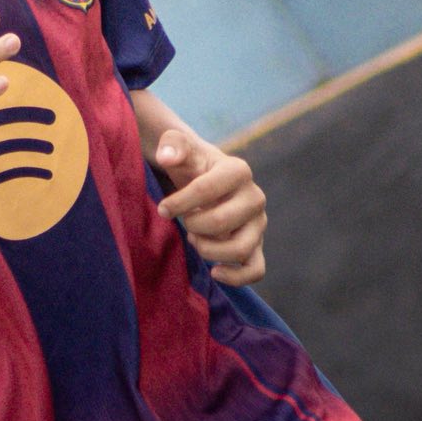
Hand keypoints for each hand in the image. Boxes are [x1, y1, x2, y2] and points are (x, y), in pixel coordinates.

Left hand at [154, 129, 266, 286]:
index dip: (179, 203)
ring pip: (241, 249)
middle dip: (193, 225)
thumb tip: (166, 156)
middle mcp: (255, 197)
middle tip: (184, 221)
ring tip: (195, 239)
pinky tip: (214, 272)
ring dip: (208, 250)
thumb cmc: (191, 166)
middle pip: (222, 222)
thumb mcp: (180, 148)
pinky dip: (236, 276)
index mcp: (238, 170)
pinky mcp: (257, 245)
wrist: (206, 180)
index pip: (206, 190)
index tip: (162, 209)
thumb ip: (172, 144)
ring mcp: (259, 223)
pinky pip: (256, 270)